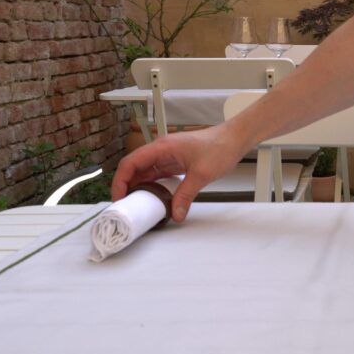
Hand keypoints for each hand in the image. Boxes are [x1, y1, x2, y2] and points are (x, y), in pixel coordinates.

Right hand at [111, 124, 246, 221]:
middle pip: (134, 167)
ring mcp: (168, 156)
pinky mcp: (176, 162)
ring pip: (146, 171)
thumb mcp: (201, 174)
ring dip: (140, 186)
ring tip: (137, 205)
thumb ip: (186, 195)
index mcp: (161, 148)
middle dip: (126, 186)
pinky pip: (158, 174)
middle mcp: (161, 150)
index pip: (130, 163)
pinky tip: (154, 197)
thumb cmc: (220, 148)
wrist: (235, 139)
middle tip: (126, 206)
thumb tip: (176, 214)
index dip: (120, 181)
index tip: (119, 198)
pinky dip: (153, 185)